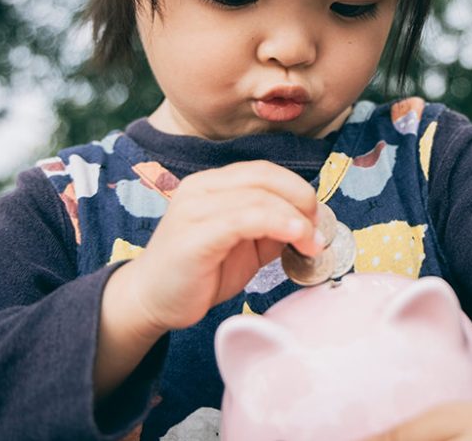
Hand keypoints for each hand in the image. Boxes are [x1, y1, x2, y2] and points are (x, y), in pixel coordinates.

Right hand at [112, 160, 321, 334]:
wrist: (152, 299)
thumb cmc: (200, 272)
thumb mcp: (247, 244)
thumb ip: (274, 228)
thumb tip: (312, 222)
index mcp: (214, 184)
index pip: (265, 171)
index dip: (299, 190)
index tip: (318, 219)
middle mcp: (202, 188)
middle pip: (265, 176)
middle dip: (302, 199)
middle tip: (319, 230)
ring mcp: (194, 209)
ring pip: (258, 196)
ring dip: (295, 217)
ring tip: (312, 242)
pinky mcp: (194, 235)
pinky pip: (242, 219)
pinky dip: (277, 224)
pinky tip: (295, 238)